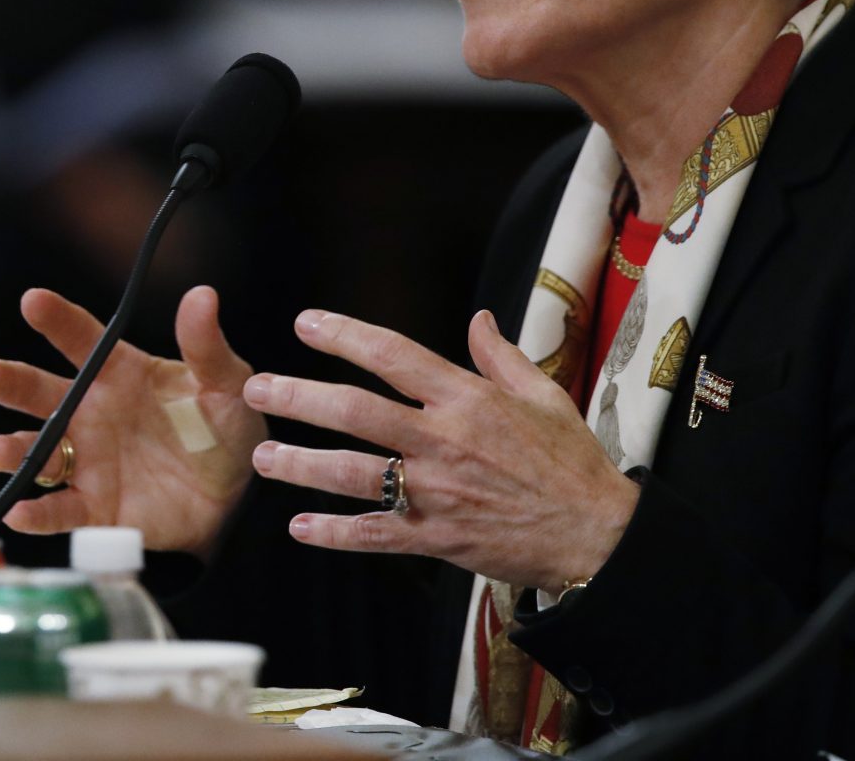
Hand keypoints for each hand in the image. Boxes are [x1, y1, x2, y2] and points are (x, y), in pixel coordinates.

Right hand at [0, 286, 265, 558]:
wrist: (233, 498)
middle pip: (42, 393)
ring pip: (40, 451)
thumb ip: (206, 346)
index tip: (34, 301)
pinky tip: (18, 512)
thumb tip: (202, 296)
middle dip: (11, 383)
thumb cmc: (223, 430)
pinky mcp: (94, 505)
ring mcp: (88, 460)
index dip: (58, 320)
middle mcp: (92, 413)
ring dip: (15, 450)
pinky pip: (59, 509)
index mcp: (119, 374)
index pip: (83, 341)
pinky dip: (36, 513)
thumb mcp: (225, 385)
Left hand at [245, 308, 638, 588]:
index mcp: (467, 398)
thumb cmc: (571, 463)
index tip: (305, 324)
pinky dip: (336, 532)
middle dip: (299, 398)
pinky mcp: (437, 536)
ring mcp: (437, 491)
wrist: (598, 535)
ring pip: (355, 473)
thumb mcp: (543, 395)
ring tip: (262, 457)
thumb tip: (479, 319)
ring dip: (302, 465)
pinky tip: (300, 526)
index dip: (344, 336)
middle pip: (357, 412)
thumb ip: (501, 357)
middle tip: (257, 390)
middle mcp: (444, 440)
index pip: (393, 355)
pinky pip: (377, 533)